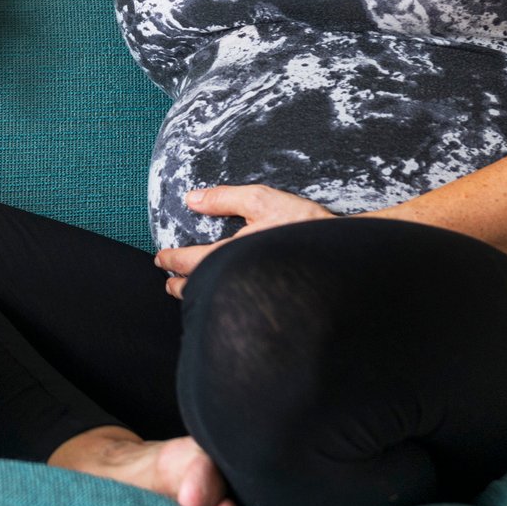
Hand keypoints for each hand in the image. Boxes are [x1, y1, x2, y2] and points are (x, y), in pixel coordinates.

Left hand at [154, 185, 336, 297]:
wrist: (345, 256)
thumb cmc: (305, 225)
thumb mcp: (263, 201)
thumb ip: (225, 198)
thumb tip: (192, 199)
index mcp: (234, 255)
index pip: (192, 262)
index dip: (173, 260)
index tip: (161, 259)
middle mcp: (240, 280)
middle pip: (200, 289)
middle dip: (181, 286)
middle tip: (170, 283)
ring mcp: (253, 296)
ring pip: (217, 302)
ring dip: (199, 297)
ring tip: (190, 292)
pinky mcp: (270, 305)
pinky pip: (236, 307)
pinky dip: (222, 303)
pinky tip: (224, 299)